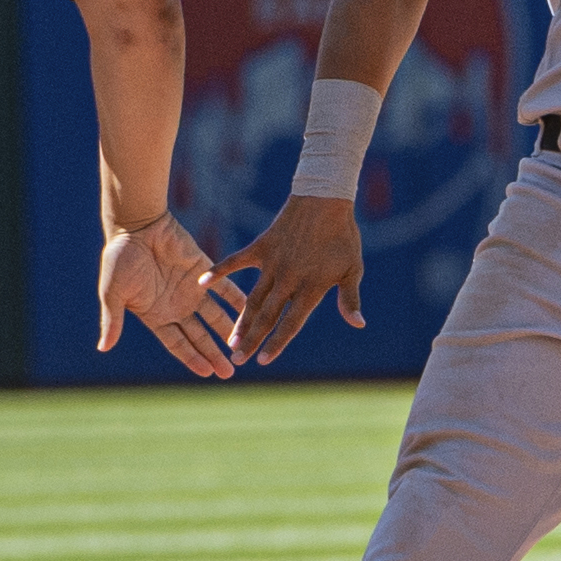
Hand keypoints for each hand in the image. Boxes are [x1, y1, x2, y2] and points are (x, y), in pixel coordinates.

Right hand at [99, 212, 245, 377]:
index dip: (192, 358)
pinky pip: (225, 288)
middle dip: (214, 354)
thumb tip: (103, 348)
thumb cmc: (119, 258)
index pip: (177, 344)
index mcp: (154, 315)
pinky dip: (237, 299)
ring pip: (215, 316)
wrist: (136, 224)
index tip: (208, 373)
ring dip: (229, 331)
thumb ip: (112, 320)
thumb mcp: (113, 292)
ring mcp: (191, 289)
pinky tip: (252, 311)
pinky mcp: (203, 271)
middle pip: (199, 336)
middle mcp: (175, 306)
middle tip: (230, 372)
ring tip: (245, 346)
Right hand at [208, 194, 364, 366]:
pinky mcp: (261, 247)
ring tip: (230, 341)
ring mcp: (272, 263)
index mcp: (310, 287)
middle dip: (252, 340)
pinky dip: (220, 272)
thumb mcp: (352, 269)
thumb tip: (358, 325)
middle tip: (237, 360)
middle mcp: (288, 279)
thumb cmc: (343, 237)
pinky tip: (202, 284)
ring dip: (241, 320)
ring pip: (253, 298)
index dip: (277, 343)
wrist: (325, 199)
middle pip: (267, 316)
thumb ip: (350, 299)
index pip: (291, 323)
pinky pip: (236, 262)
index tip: (263, 361)